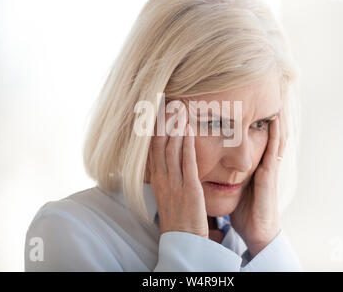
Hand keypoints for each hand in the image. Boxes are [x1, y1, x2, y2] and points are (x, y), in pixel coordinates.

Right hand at [147, 104, 208, 238]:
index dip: (155, 129)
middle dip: (164, 123)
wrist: (183, 241)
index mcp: (157, 179)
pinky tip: (189, 131)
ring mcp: (175, 183)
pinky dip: (187, 145)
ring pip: (171, 150)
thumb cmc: (179, 217)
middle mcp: (163, 179)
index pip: (153, 148)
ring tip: (179, 109)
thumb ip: (170, 176)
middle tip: (169, 102)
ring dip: (175, 128)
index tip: (157, 111)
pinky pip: (187, 163)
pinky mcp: (189, 189)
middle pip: (159, 144)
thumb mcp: (169, 193)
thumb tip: (172, 159)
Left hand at [230, 106, 287, 256]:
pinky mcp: (270, 172)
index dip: (248, 120)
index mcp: (252, 164)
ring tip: (273, 97)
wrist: (256, 230)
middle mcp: (261, 161)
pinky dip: (277, 132)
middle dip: (263, 113)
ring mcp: (268, 165)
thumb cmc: (244, 210)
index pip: (250, 137)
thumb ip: (226, 176)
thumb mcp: (233, 188)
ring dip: (273, 117)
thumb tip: (210, 168)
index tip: (240, 102)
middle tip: (263, 92)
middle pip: (262, 132)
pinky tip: (276, 118)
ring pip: (272, 135)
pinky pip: (275, 148)